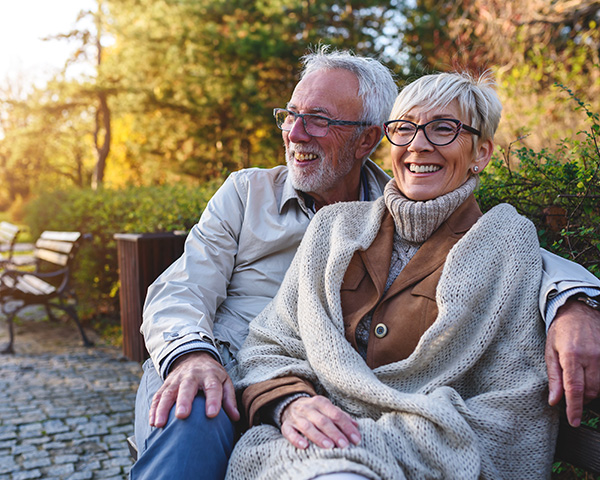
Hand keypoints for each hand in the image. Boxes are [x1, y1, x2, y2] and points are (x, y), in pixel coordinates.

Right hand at [149, 351, 239, 427]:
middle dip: (184, 401)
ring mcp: (177, 379)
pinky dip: (154, 409)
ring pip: (168, 392)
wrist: (194, 357)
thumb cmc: (212, 375)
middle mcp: (192, 376)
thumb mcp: (225, 381)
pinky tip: (152, 422)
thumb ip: (229, 399)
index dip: (213, 400)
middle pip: (187, 387)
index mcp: (210, 375)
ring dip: (163, 408)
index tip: (212, 414)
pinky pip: (158, 396)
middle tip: (182, 415)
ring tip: (160, 424)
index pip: (213, 387)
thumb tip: (235, 417)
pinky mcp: (166, 384)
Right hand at [280, 395, 360, 449]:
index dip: (347, 427)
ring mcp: (296, 417)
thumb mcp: (327, 409)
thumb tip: (356, 426)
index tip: (356, 439)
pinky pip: (289, 432)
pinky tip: (304, 446)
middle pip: (323, 421)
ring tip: (329, 446)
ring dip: (318, 437)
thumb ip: (341, 416)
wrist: (290, 404)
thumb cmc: (314, 411)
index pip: (336, 414)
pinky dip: (296, 439)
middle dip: (335, 433)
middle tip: (344, 445)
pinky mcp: (286, 425)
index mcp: (321, 402)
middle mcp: (308, 408)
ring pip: (307, 426)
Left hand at [546, 298, 599, 425]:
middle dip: (580, 398)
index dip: (574, 409)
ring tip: (580, 380)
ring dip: (590, 390)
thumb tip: (554, 401)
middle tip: (571, 393)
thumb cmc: (561, 331)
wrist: (580, 311)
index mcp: (572, 356)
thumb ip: (553, 377)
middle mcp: (591, 357)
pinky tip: (591, 376)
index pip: (574, 390)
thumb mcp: (550, 351)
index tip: (573, 421)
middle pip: (590, 391)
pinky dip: (598, 382)